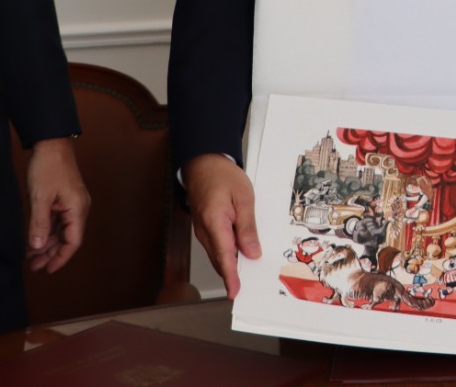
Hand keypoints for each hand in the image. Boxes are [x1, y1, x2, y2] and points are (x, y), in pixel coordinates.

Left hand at [25, 137, 90, 273]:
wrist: (52, 144)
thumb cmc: (48, 167)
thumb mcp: (40, 198)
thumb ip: (39, 224)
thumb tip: (37, 247)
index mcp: (77, 209)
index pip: (73, 242)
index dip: (60, 258)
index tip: (47, 270)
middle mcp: (79, 208)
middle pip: (68, 238)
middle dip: (52, 253)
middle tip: (34, 266)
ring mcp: (72, 203)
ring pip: (62, 230)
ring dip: (48, 243)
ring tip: (31, 256)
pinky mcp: (65, 199)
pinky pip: (58, 221)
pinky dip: (47, 231)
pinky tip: (35, 238)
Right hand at [185, 153, 261, 298]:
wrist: (204, 163)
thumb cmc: (222, 176)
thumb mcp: (244, 198)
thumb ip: (247, 227)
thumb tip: (252, 252)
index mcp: (214, 222)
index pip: (224, 256)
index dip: (230, 276)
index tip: (235, 292)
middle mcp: (205, 230)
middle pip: (219, 260)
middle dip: (232, 276)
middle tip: (248, 289)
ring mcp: (203, 230)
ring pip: (217, 254)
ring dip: (230, 266)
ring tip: (247, 277)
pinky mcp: (205, 228)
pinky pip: (216, 246)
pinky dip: (227, 255)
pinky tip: (239, 257)